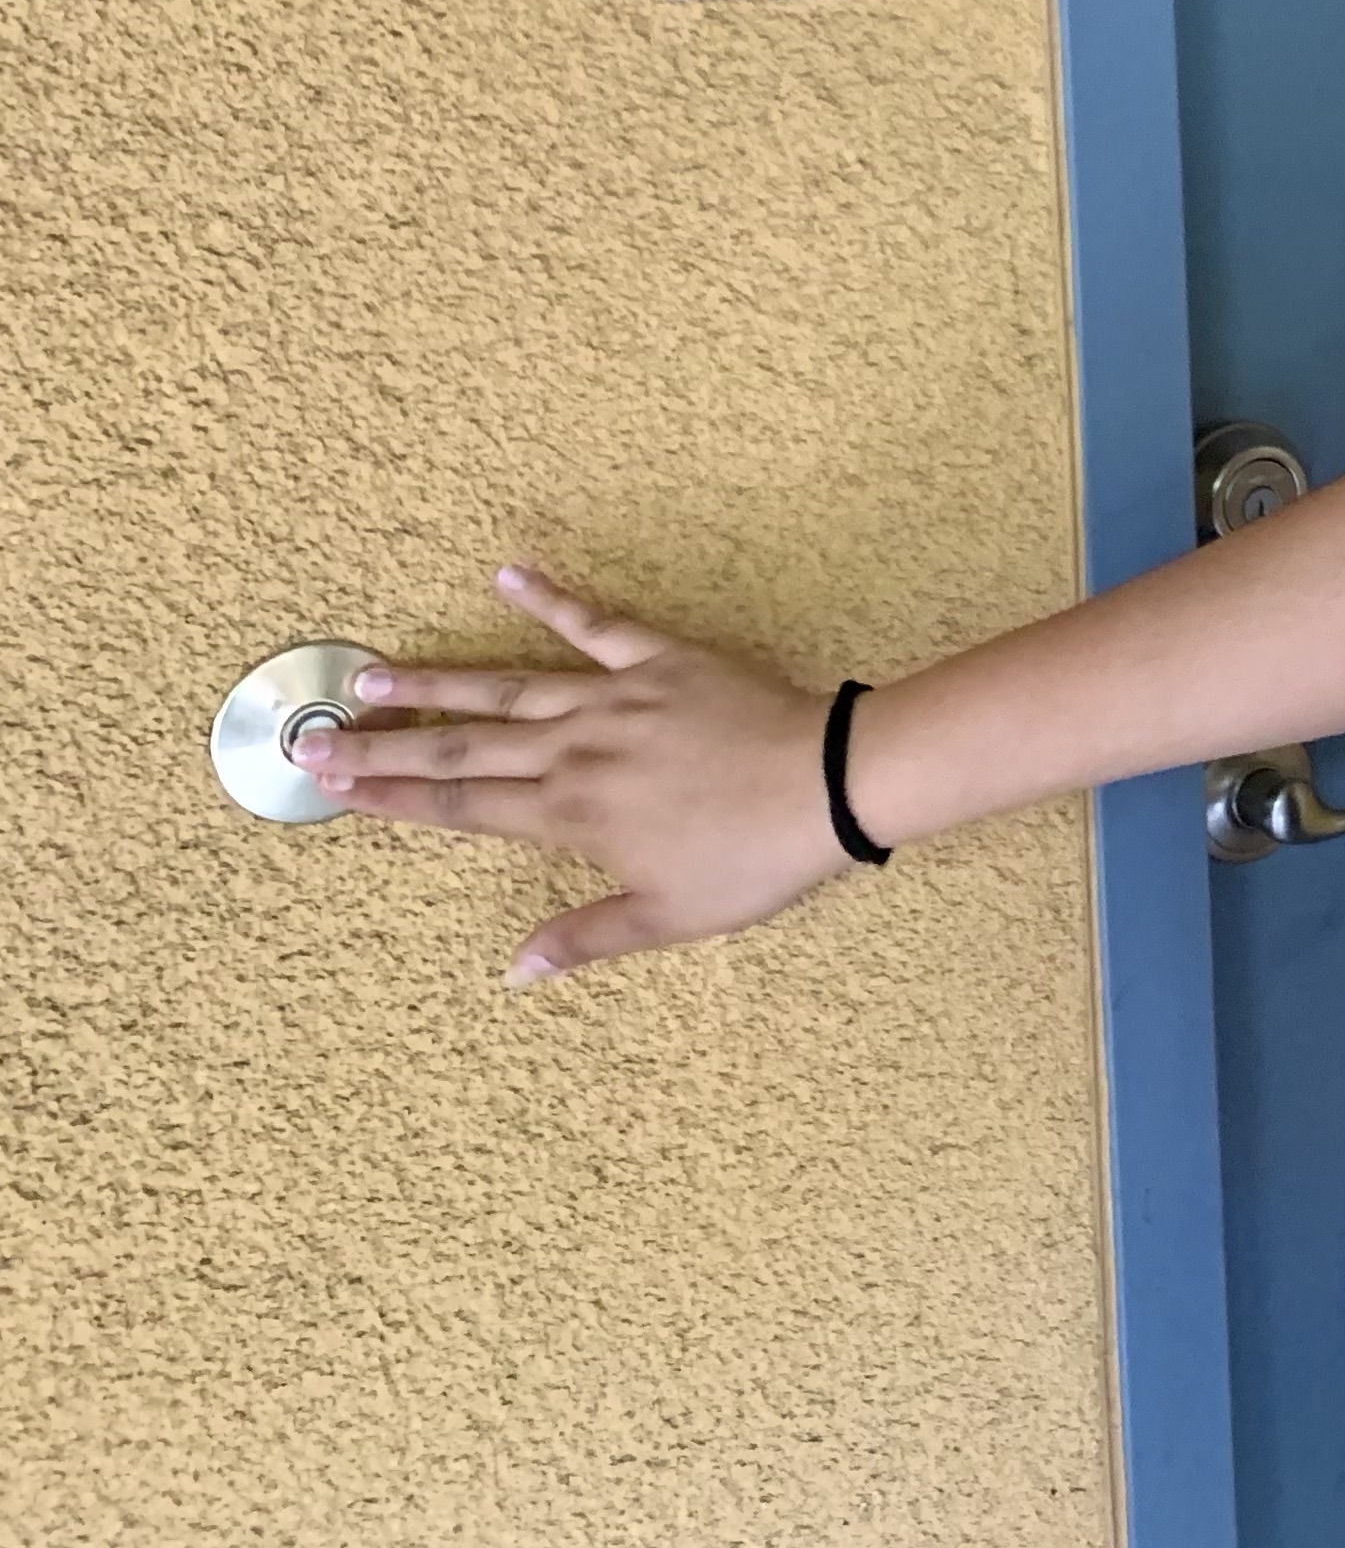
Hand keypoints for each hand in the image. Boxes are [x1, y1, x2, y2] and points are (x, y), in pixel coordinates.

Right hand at [296, 567, 854, 985]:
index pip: (462, 808)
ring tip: (369, 675)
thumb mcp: (670, 916)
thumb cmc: (755, 859)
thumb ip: (586, 937)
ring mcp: (615, 699)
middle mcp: (576, 752)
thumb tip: (514, 972)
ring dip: (435, 681)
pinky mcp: (661, 660)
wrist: (829, 783)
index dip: (393, 800)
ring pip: (506, 687)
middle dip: (383, 747)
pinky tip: (508, 575)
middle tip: (313, 738)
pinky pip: (596, 624)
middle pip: (461, 748)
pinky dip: (551, 598)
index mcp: (571, 816)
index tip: (333, 790)